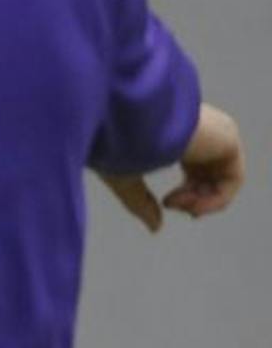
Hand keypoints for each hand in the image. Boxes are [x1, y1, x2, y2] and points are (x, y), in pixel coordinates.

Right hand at [100, 103, 245, 232]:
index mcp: (176, 133)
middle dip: (194, 199)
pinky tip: (192, 204)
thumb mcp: (125, 178)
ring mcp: (215, 132)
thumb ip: (142, 203)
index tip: (168, 204)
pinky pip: (233, 179)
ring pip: (224, 179)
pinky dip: (216, 199)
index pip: (197, 168)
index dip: (188, 193)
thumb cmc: (114, 140)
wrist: (124, 119)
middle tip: (171, 205)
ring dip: (202, 201)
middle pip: (212, 175)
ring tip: (179, 204)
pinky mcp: (227, 137)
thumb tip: (156, 228)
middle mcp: (201, 130)